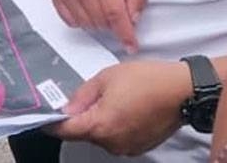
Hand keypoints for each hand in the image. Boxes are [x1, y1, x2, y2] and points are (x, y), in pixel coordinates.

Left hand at [48, 61, 189, 155]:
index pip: (65, 132)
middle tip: (86, 96)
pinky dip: (114, 125)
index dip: (52, 124)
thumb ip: (82, 95)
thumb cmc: (146, 80)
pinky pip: (117, 138)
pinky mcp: (139, 147)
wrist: (182, 91)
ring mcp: (126, 148)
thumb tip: (67, 108)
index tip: (44, 117)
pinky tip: (124, 107)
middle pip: (84, 134)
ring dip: (98, 121)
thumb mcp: (107, 77)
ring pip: (101, 136)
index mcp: (100, 126)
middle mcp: (111, 143)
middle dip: (80, 117)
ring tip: (110, 98)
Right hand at [51, 0, 146, 51]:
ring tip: (101, 3)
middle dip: (113, 22)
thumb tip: (133, 20)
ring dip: (98, 22)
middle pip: (101, 21)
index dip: (124, 33)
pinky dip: (83, 20)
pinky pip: (72, 22)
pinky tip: (88, 5)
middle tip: (115, 6)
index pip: (114, 12)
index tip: (131, 46)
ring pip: (87, 24)